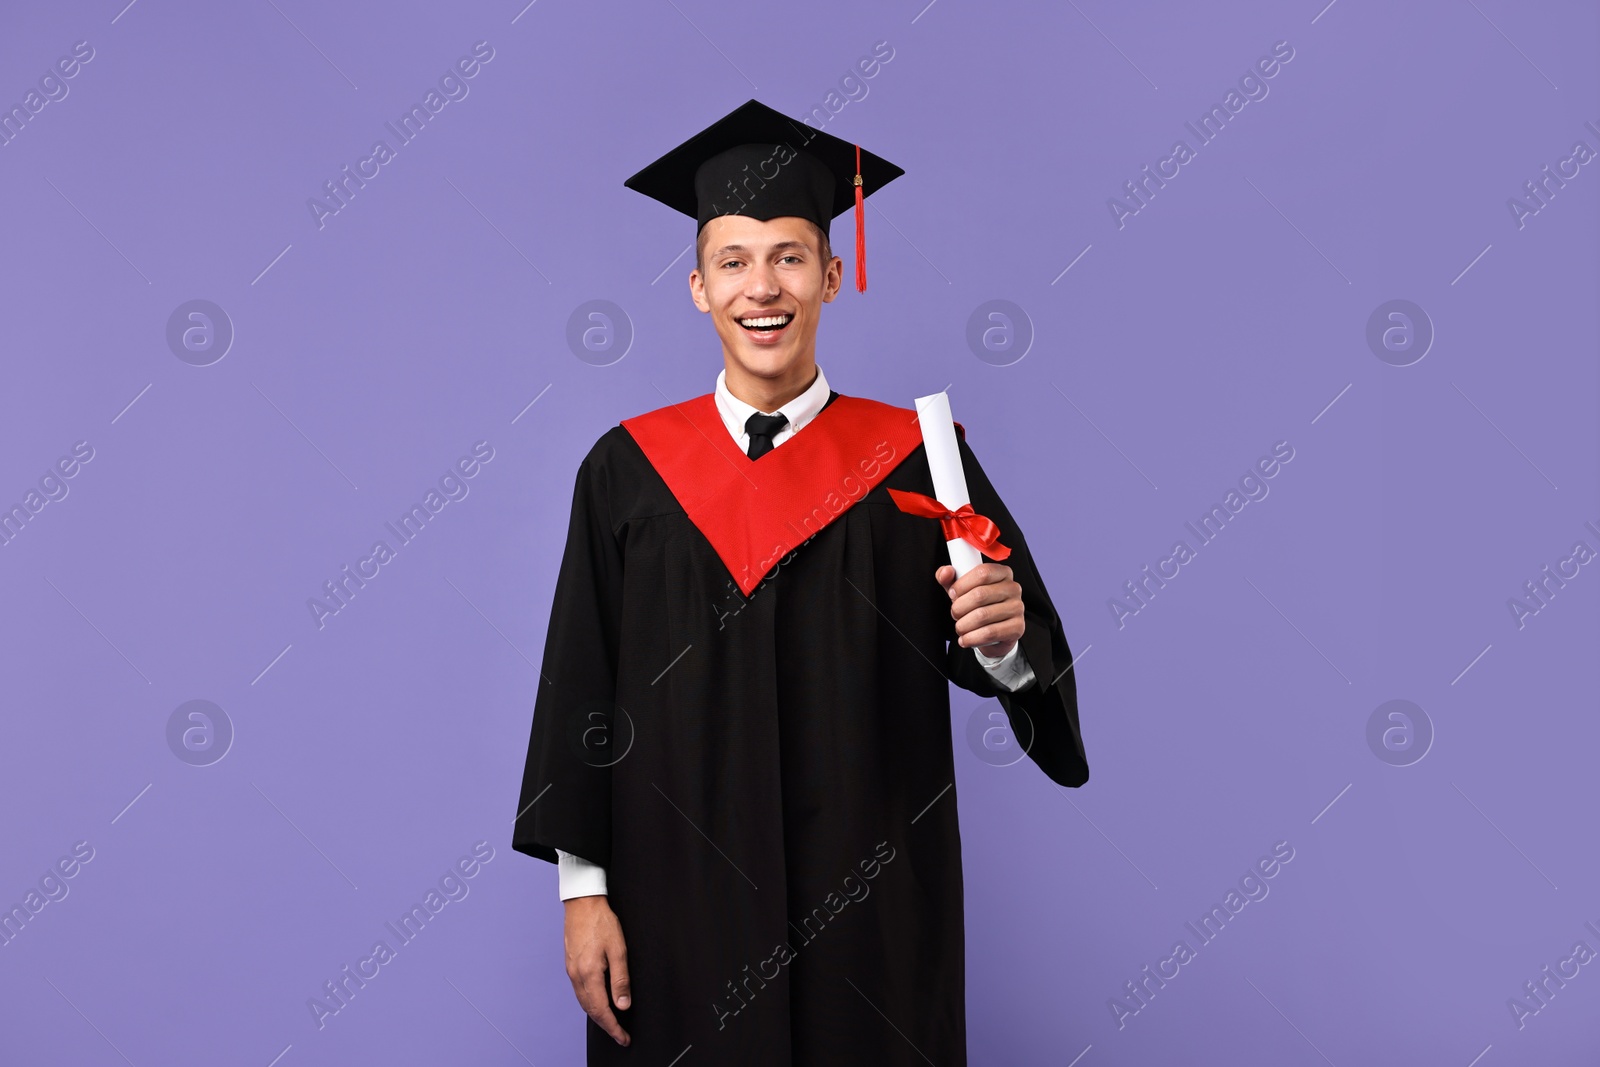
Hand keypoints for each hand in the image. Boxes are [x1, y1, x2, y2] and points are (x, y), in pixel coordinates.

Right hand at [564, 895, 630, 1045]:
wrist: (582, 902)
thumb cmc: (601, 922)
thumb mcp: (618, 950)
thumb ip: (620, 980)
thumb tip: (623, 1005)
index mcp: (589, 974)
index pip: (602, 1010)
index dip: (613, 1027)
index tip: (623, 1037)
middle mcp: (577, 975)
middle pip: (590, 1010)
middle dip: (606, 1025)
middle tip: (620, 1034)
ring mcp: (571, 970)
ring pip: (583, 1002)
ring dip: (597, 1015)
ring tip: (611, 1022)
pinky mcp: (570, 964)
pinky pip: (579, 991)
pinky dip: (589, 1002)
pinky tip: (598, 1001)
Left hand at [936, 562, 1024, 659]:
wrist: (995, 634)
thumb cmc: (979, 607)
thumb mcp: (963, 590)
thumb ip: (950, 579)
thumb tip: (945, 572)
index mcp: (1002, 573)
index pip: (982, 572)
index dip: (962, 584)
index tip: (952, 594)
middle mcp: (1013, 588)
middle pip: (979, 594)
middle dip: (959, 607)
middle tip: (954, 614)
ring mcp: (1017, 608)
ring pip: (982, 615)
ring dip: (963, 625)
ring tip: (960, 628)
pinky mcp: (1017, 627)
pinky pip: (990, 632)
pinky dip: (972, 638)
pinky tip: (966, 639)